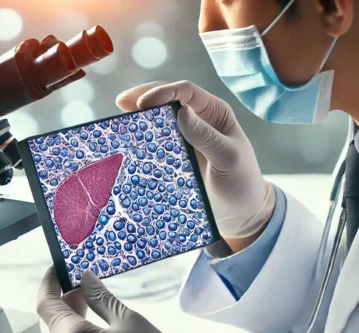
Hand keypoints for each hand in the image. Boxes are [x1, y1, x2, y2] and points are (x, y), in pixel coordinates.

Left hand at [37, 267, 187, 332]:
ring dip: (67, 327)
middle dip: (61, 305)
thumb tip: (85, 278)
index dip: (49, 284)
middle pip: (49, 325)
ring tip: (91, 313)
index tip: (57, 270)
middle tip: (81, 290)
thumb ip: (100, 297)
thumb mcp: (127, 319)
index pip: (46, 305)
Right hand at [117, 81, 274, 246]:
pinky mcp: (172, 156)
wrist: (240, 213)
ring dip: (137, 117)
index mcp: (214, 112)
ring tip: (118, 120)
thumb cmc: (241, 183)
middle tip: (121, 103)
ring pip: (156, 120)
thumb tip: (182, 112)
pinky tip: (124, 140)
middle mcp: (197, 119)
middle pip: (165, 100)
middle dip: (142, 98)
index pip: (186, 92)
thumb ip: (207, 136)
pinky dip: (138, 139)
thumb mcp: (229, 158)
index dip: (162, 92)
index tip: (142, 104)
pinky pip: (152, 142)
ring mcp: (182, 138)